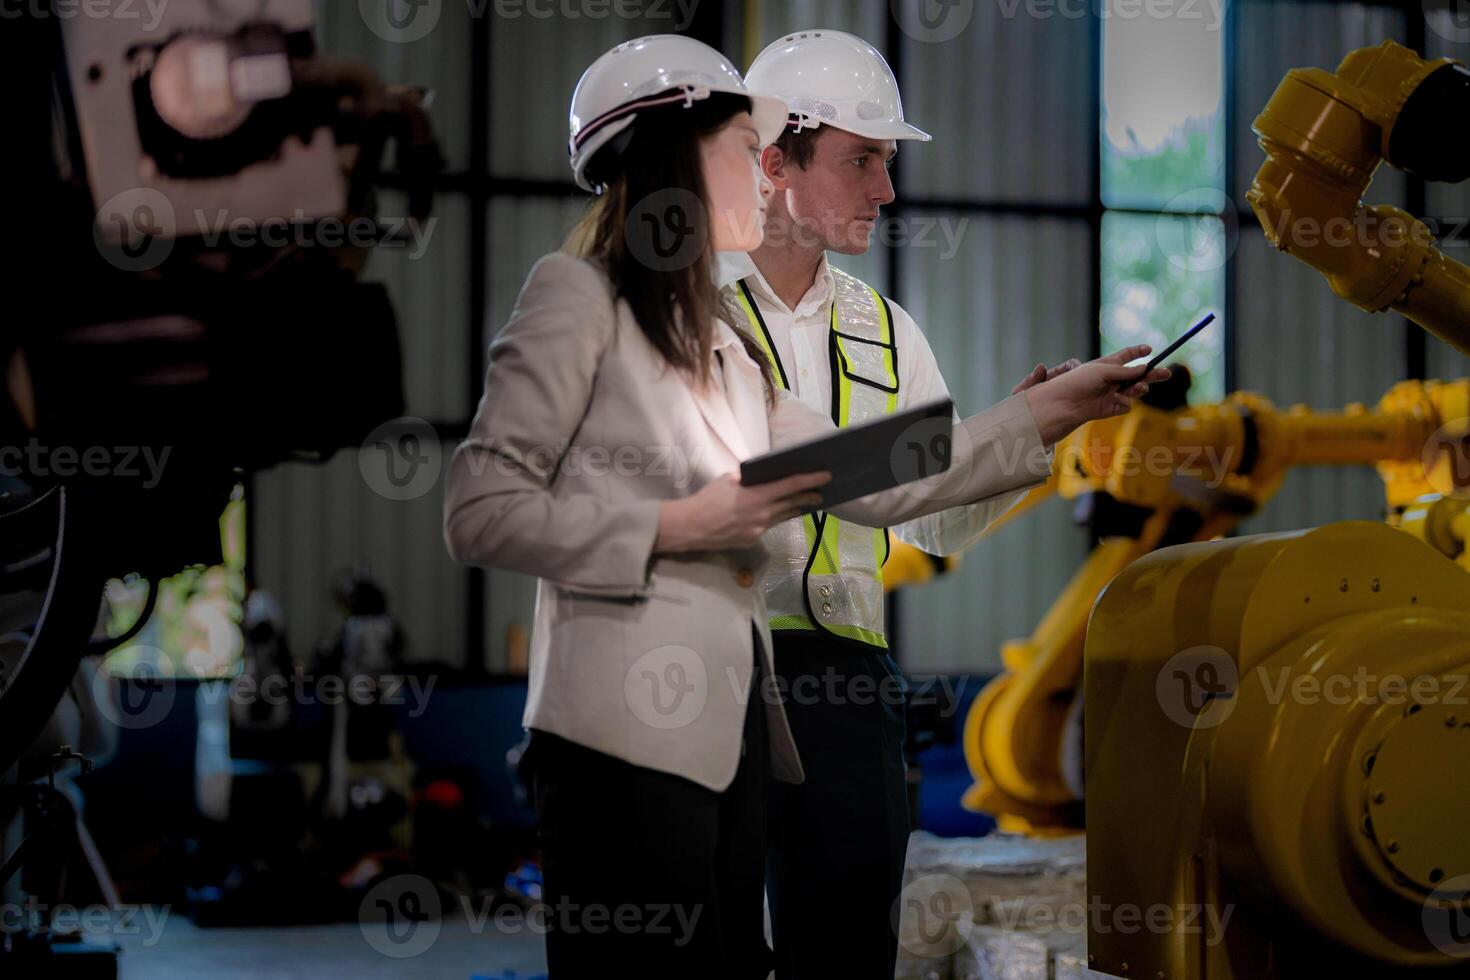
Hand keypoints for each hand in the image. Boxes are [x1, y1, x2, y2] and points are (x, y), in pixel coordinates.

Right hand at [656, 471, 830, 552]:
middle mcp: (763, 514)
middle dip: (809, 496)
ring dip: (795, 508)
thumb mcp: (728, 480)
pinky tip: (780, 513)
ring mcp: (759, 529)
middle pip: (793, 503)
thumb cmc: (707, 499)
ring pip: (784, 516)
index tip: (825, 475)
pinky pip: (770, 525)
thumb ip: (747, 479)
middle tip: (821, 491)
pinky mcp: (753, 539)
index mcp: (757, 496)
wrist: (692, 527)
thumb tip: (760, 476)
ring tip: (805, 501)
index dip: (810, 480)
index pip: (790, 486)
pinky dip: (776, 517)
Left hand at [1022, 345, 1170, 444]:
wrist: (1064, 404)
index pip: (1126, 356)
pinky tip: (1115, 400)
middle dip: (1153, 373)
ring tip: (1139, 388)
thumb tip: (1144, 368)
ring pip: (1135, 390)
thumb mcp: (1102, 370)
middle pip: (1138, 375)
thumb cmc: (1078, 382)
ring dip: (1139, 388)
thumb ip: (1124, 371)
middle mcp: (1112, 379)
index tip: (1150, 348)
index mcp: (1107, 364)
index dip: (1138, 352)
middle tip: (1167, 373)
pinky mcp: (1112, 408)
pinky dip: (1124, 401)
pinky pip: (1126, 404)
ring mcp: (1113, 393)